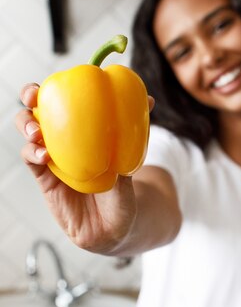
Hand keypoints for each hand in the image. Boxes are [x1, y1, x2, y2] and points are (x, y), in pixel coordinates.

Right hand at [15, 83, 154, 253]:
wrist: (114, 227)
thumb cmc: (122, 193)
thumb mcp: (130, 161)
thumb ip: (133, 134)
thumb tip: (147, 101)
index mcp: (80, 131)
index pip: (62, 102)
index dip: (54, 87)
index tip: (56, 79)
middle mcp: (63, 141)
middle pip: (36, 111)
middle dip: (30, 97)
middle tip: (33, 96)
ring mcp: (52, 159)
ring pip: (28, 133)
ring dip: (27, 125)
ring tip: (37, 132)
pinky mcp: (44, 179)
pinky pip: (31, 160)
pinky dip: (33, 153)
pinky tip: (44, 155)